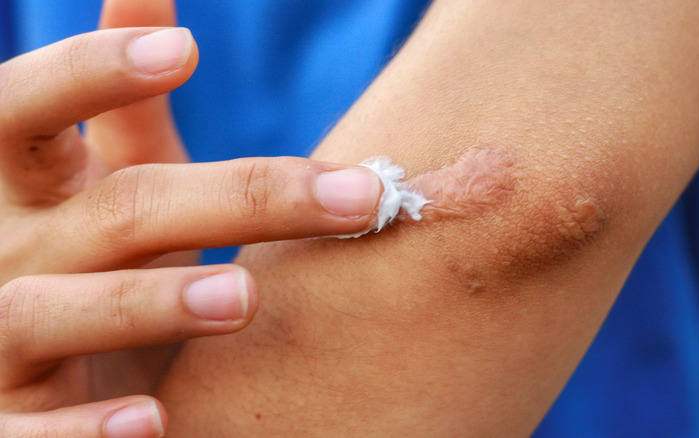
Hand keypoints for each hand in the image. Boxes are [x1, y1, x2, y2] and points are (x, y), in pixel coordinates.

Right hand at [0, 0, 382, 435]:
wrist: (58, 364)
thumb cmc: (101, 257)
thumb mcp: (110, 177)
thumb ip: (122, 103)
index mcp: (30, 187)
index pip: (24, 109)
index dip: (90, 74)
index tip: (184, 47)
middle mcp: (9, 252)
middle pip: (118, 212)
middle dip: (236, 199)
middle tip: (354, 196)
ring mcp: (1, 342)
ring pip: (50, 312)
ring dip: (151, 303)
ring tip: (246, 297)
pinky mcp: (8, 422)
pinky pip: (28, 436)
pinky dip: (80, 435)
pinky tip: (152, 422)